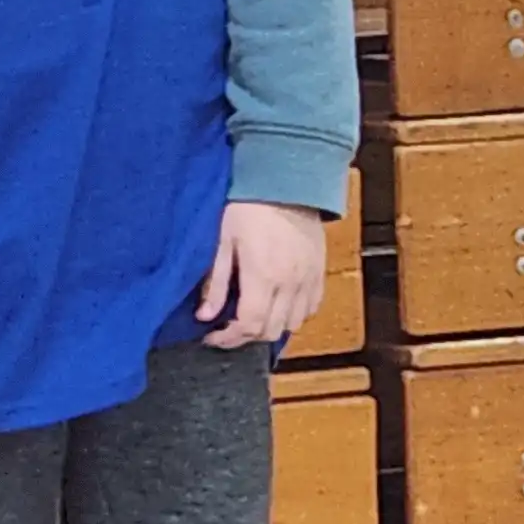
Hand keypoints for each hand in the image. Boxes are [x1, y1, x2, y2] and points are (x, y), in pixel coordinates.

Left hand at [197, 200, 326, 350]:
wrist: (285, 184)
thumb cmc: (246, 208)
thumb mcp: (222, 241)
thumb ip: (216, 283)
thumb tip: (204, 316)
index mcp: (262, 276)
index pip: (249, 325)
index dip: (228, 338)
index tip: (211, 337)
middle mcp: (290, 284)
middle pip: (271, 331)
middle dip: (246, 336)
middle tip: (227, 329)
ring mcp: (309, 280)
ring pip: (294, 324)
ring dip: (271, 328)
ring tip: (251, 317)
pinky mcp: (320, 273)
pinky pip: (311, 308)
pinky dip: (294, 316)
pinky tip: (277, 307)